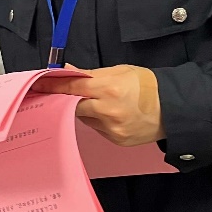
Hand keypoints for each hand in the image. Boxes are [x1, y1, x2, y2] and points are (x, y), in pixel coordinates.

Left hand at [32, 64, 164, 146]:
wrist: (174, 109)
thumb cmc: (148, 85)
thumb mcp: (120, 71)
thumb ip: (91, 74)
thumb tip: (67, 71)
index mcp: (108, 89)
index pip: (71, 87)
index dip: (52, 86)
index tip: (37, 84)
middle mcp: (107, 111)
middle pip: (73, 105)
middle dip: (68, 99)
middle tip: (61, 94)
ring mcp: (111, 129)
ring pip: (84, 118)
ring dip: (84, 109)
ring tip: (97, 102)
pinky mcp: (116, 140)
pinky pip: (97, 128)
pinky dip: (97, 120)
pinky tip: (109, 114)